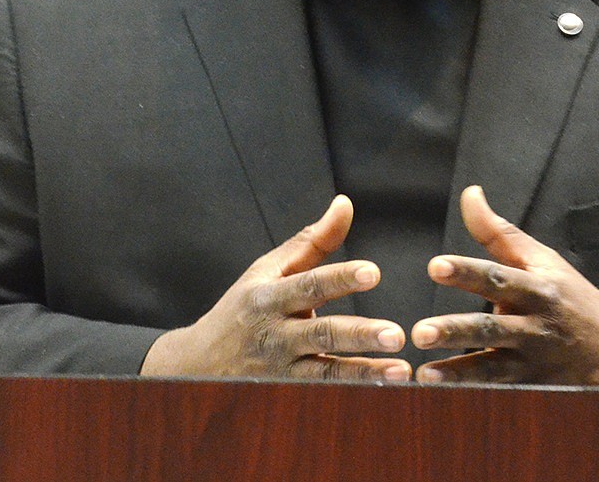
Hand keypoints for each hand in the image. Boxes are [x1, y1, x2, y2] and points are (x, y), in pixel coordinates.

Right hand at [140, 195, 409, 380]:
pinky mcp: (285, 394)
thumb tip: (345, 203)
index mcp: (269, 296)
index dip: (341, 277)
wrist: (196, 363)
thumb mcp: (270, 270)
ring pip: (325, 372)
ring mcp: (279, 369)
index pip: (309, 284)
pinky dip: (353, 393)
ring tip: (401, 371)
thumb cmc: (244, 306)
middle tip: (396, 334)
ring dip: (365, 372)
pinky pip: (323, 394)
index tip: (374, 272)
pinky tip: (385, 389)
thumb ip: (313, 241)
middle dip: (359, 334)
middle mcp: (274, 333)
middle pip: (320, 333)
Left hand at [411, 185, 598, 385]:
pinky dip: (472, 395)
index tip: (435, 266)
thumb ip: (498, 231)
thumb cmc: (570, 296)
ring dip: (457, 372)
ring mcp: (536, 360)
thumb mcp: (541, 259)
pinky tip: (441, 397)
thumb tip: (470, 193)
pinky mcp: (535, 387)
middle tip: (420, 332)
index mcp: (537, 287)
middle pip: (492, 327)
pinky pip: (500, 392)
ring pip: (493, 367)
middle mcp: (536, 324)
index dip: (466, 271)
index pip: (498, 276)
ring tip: (423, 374)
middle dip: (455, 330)